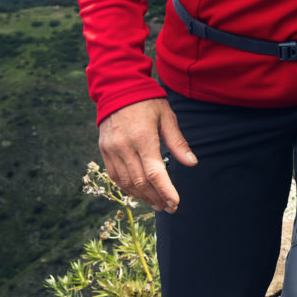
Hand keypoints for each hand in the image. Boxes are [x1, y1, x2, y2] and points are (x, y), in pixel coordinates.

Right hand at [98, 97, 197, 212]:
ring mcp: (112, 149)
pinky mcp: (104, 150)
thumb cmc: (147, 101)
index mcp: (143, 138)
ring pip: (126, 182)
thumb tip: (191, 163)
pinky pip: (114, 176)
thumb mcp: (166, 117)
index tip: (175, 203)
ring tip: (156, 204)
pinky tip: (138, 193)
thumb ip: (177, 142)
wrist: (118, 88)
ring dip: (142, 196)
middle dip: (156, 197)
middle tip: (169, 207)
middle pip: (140, 182)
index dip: (165, 190)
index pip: (154, 172)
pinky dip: (126, 187)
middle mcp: (125, 146)